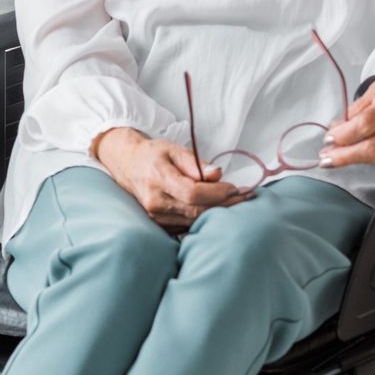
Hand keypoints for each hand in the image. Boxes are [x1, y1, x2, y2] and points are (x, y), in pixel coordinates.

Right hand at [90, 128, 249, 229]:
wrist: (127, 165)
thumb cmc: (153, 155)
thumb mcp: (174, 149)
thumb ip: (196, 163)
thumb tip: (217, 174)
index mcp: (158, 178)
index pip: (192, 193)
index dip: (216, 193)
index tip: (235, 188)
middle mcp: (155, 201)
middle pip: (196, 210)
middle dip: (224, 204)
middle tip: (246, 196)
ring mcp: (156, 216)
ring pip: (194, 220)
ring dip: (218, 213)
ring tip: (238, 202)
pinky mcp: (160, 225)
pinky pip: (188, 225)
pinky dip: (206, 218)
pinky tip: (220, 209)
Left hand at [318, 23, 374, 167]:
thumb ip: (359, 107)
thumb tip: (340, 127)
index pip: (366, 124)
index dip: (344, 135)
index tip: (329, 138)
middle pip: (373, 147)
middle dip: (346, 156)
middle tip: (327, 158)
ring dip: (356, 159)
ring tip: (339, 158)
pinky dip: (372, 157)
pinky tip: (360, 154)